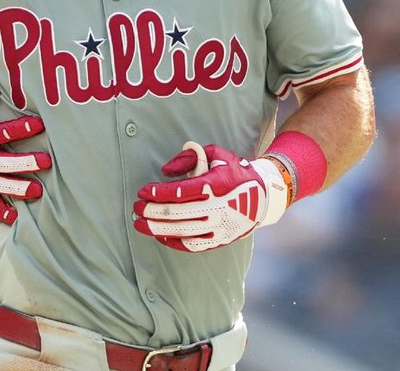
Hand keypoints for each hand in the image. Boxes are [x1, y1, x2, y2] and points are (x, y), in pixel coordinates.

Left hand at [133, 142, 287, 251]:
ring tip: (139, 223)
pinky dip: (172, 241)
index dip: (158, 193)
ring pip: (182, 231)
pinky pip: (192, 245)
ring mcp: (220, 226)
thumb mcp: (216, 154)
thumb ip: (190, 156)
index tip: (142, 191)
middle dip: (151, 211)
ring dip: (156, 228)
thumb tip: (166, 171)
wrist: (263, 197)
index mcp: (217, 184)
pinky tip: (158, 235)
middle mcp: (219, 207)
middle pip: (177, 213)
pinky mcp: (220, 239)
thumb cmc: (234, 171)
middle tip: (136, 208)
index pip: (181, 191)